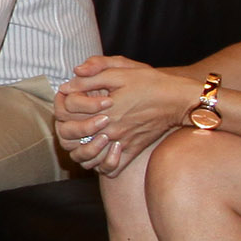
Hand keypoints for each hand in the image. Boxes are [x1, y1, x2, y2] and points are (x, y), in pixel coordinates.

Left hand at [54, 56, 198, 173]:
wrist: (177, 100)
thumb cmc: (150, 82)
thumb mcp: (121, 71)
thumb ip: (93, 75)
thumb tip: (69, 83)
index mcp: (103, 108)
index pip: (68, 110)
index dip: (63, 101)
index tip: (68, 95)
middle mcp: (109, 129)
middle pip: (71, 136)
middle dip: (66, 126)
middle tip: (71, 117)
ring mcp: (120, 143)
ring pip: (87, 158)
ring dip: (79, 149)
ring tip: (81, 137)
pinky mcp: (131, 151)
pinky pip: (110, 169)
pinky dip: (101, 165)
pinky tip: (101, 152)